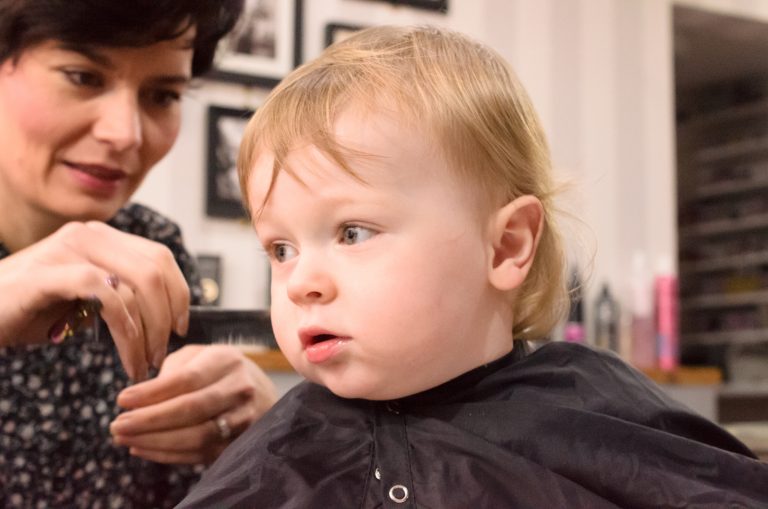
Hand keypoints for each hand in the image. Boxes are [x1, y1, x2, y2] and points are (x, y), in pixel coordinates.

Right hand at [0, 221, 189, 379]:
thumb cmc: (28, 309)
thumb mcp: (84, 298)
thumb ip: (120, 295)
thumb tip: (163, 316)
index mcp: (101, 237)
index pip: (160, 257)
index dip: (180, 293)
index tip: (181, 328)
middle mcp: (88, 234)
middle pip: (156, 269)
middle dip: (167, 317)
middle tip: (161, 354)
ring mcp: (67, 249)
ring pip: (136, 283)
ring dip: (148, 331)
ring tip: (142, 364)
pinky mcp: (46, 273)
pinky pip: (104, 293)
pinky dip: (125, 328)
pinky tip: (125, 354)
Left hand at [109, 344, 277, 464]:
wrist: (260, 392)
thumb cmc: (216, 370)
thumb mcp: (197, 356)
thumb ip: (171, 371)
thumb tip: (137, 400)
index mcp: (226, 361)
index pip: (187, 379)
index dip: (152, 392)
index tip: (121, 400)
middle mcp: (239, 389)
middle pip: (191, 409)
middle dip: (149, 420)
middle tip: (116, 426)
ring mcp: (243, 419)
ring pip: (197, 436)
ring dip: (155, 442)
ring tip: (125, 439)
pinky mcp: (238, 443)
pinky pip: (199, 454)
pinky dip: (167, 455)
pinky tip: (142, 448)